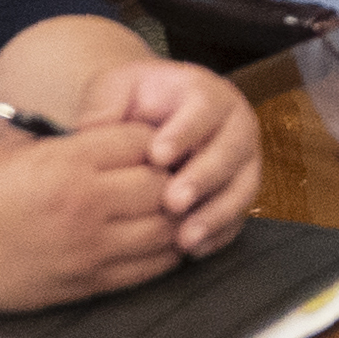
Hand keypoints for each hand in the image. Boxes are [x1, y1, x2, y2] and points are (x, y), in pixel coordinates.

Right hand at [0, 123, 186, 313]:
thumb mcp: (15, 150)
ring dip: (175, 217)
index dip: (153, 139)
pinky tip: (160, 240)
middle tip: (170, 175)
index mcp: (67, 164)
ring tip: (170, 208)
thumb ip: (70, 145)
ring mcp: (88, 250)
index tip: (151, 143)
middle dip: (172, 176)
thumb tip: (115, 140)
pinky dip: (164, 253)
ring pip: (167, 229)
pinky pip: (148, 269)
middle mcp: (85, 206)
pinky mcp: (84, 284)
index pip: (143, 141)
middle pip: (165, 185)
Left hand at [59, 54, 261, 255]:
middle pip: (230, 151)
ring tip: (184, 237)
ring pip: (242, 187)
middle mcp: (234, 126)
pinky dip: (219, 234)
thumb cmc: (134, 103)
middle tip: (172, 201)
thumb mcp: (116, 88)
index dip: (185, 132)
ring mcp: (242, 161)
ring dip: (216, 214)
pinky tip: (193, 249)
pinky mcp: (240, 191)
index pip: (204, 109)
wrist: (152, 119)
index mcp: (207, 94)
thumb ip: (105, 104)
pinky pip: (239, 215)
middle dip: (203, 178)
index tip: (157, 156)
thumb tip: (96, 129)